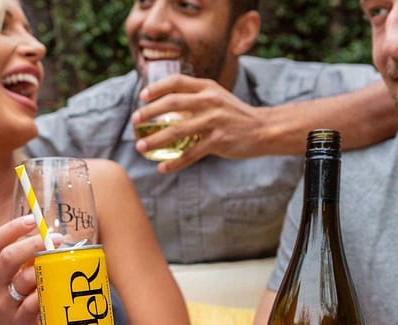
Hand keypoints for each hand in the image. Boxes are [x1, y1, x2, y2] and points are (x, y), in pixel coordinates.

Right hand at [0, 216, 52, 324]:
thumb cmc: (13, 305)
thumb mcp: (10, 281)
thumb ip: (24, 262)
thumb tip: (53, 240)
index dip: (13, 228)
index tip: (32, 218)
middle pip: (8, 258)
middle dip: (31, 244)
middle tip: (54, 238)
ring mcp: (5, 303)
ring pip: (22, 280)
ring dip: (43, 268)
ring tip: (61, 260)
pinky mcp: (19, 320)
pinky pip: (33, 303)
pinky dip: (46, 293)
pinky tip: (58, 286)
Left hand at [131, 75, 269, 172]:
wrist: (263, 129)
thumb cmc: (234, 115)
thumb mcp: (217, 99)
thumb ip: (195, 100)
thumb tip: (165, 109)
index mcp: (208, 88)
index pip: (177, 81)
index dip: (157, 87)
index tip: (142, 96)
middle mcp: (210, 101)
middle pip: (172, 103)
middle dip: (149, 112)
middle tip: (134, 120)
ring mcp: (214, 121)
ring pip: (177, 131)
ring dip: (155, 140)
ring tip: (140, 147)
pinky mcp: (218, 141)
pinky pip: (191, 153)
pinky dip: (175, 162)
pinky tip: (162, 168)